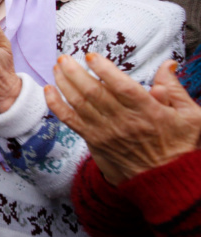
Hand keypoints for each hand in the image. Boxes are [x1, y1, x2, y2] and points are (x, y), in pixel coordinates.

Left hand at [45, 55, 200, 184]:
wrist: (166, 180)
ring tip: (56, 67)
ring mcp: (106, 132)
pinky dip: (56, 105)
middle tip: (64, 57)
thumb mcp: (190, 115)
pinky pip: (70, 121)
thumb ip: (175, 88)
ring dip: (64, 84)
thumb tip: (168, 64)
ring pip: (79, 104)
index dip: (104, 69)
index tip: (92, 56)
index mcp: (147, 111)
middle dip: (75, 72)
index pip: (121, 86)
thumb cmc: (180, 145)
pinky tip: (49, 90)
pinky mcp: (94, 141)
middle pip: (93, 93)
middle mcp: (123, 121)